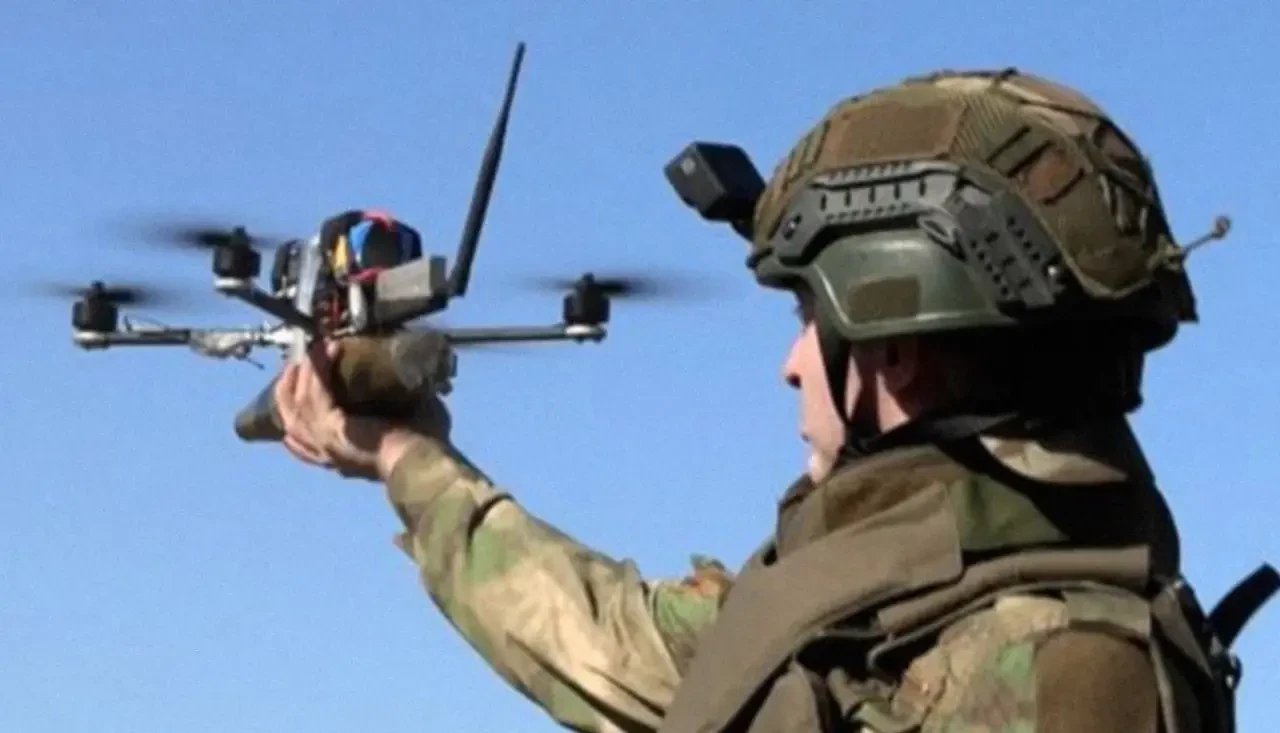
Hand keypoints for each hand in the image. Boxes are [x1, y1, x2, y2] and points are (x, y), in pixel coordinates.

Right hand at [274, 340, 447, 480]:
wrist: (422, 460)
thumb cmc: (422, 446)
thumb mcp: (401, 425)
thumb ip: (393, 411)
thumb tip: (405, 385)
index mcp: (341, 457)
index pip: (302, 443)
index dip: (293, 415)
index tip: (296, 388)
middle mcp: (327, 454)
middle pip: (291, 421)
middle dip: (289, 390)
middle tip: (297, 363)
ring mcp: (326, 443)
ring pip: (297, 406)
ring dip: (304, 374)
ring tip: (314, 350)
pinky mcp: (331, 430)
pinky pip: (314, 396)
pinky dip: (319, 371)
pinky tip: (327, 351)